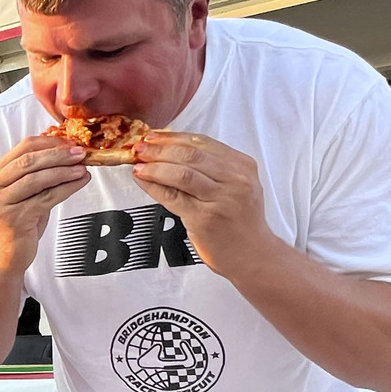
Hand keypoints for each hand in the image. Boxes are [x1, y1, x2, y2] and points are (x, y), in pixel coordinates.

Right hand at [0, 136, 88, 275]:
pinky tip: (78, 183)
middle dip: (58, 154)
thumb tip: (64, 152)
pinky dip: (65, 189)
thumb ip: (36, 174)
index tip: (70, 142)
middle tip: (80, 153)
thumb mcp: (23, 194)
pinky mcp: (13, 219)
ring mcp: (0, 203)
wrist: (4, 258)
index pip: (23, 147)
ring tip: (83, 168)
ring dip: (63, 171)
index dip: (49, 142)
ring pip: (36, 178)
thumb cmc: (17, 224)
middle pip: (29, 161)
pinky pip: (45, 198)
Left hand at [132, 132, 272, 274]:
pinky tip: (142, 180)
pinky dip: (153, 186)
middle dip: (160, 149)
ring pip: (181, 174)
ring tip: (138, 164)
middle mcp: (235, 180)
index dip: (173, 137)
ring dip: (155, 166)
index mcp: (243, 165)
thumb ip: (210, 167)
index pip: (202, 142)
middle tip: (140, 148)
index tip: (153, 136)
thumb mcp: (234, 186)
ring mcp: (221, 199)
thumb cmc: (238, 220)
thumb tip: (168, 150)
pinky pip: (173, 197)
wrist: (252, 254)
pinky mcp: (205, 218)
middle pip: (190, 155)